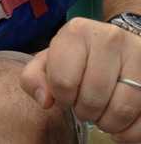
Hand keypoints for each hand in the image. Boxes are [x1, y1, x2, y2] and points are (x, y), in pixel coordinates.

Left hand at [21, 17, 140, 141]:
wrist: (114, 43)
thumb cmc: (76, 55)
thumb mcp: (48, 60)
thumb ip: (34, 78)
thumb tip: (45, 101)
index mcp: (77, 32)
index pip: (64, 82)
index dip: (62, 97)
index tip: (66, 95)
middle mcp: (110, 38)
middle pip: (93, 97)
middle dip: (84, 111)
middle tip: (84, 107)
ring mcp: (138, 55)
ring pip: (122, 109)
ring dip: (107, 123)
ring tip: (101, 114)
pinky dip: (128, 131)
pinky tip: (119, 123)